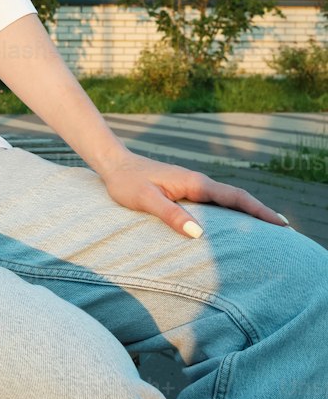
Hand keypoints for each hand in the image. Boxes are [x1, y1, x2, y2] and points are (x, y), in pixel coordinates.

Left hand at [97, 151, 294, 238]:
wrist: (114, 164)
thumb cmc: (127, 182)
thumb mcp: (146, 200)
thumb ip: (171, 214)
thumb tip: (199, 233)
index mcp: (194, 183)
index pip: (235, 197)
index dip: (259, 211)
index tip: (280, 224)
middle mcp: (198, 182)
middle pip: (237, 198)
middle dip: (261, 213)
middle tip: (285, 231)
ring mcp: (193, 186)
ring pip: (227, 200)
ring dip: (247, 212)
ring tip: (267, 231)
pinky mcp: (185, 190)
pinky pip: (215, 202)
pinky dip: (231, 211)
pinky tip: (233, 223)